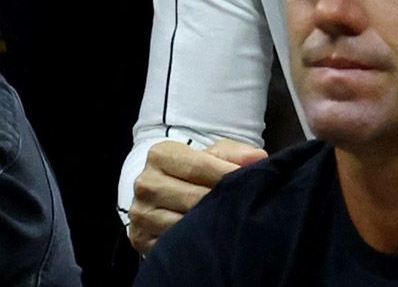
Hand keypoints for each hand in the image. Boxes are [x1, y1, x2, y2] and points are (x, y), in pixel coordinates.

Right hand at [127, 139, 266, 253]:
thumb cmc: (197, 169)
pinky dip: (192, 241)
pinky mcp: (139, 238)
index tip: (249, 181)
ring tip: (227, 221)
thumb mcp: (215, 154)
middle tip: (242, 206)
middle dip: (220, 202)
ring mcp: (140, 213)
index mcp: (161, 155)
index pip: (198, 167)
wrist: (167, 192)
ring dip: (209, 224)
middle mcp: (145, 183)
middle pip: (192, 197)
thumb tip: (258, 159)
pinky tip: (208, 237)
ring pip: (182, 224)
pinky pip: (171, 243)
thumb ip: (235, 154)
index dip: (227, 174)